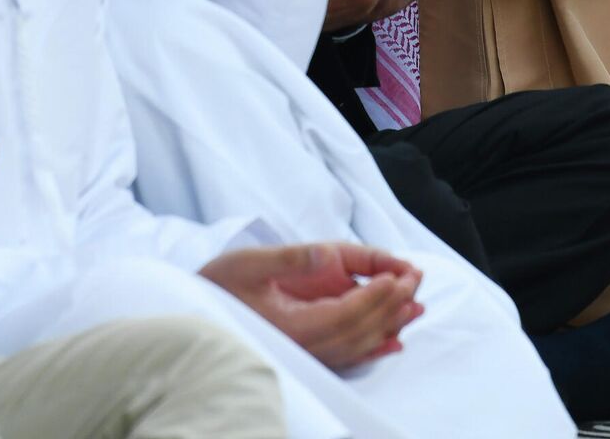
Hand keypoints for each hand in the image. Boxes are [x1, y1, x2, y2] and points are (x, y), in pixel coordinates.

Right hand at [200, 243, 422, 370]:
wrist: (192, 313)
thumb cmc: (219, 285)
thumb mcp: (251, 262)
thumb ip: (292, 258)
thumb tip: (327, 254)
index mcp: (289, 326)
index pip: (343, 315)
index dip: (374, 298)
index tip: (399, 277)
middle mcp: (300, 346)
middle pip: (356, 331)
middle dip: (390, 307)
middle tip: (417, 283)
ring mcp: (303, 352)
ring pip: (354, 345)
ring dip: (388, 326)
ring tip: (417, 306)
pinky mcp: (303, 350)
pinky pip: (344, 355)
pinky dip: (372, 348)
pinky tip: (394, 342)